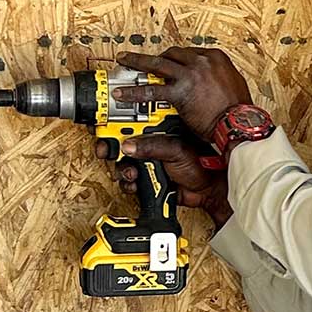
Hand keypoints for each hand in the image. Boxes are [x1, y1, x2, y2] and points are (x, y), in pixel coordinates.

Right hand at [94, 134, 232, 227]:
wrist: (209, 190)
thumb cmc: (201, 164)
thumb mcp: (175, 150)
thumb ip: (153, 146)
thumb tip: (128, 145)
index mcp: (158, 128)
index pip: (132, 120)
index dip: (114, 121)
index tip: (101, 125)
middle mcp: (150, 143)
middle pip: (121, 141)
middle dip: (111, 147)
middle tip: (106, 151)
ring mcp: (148, 161)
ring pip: (123, 162)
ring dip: (121, 168)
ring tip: (129, 172)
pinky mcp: (148, 179)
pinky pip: (130, 180)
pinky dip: (128, 183)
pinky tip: (134, 183)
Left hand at [112, 47, 253, 140]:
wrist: (240, 124)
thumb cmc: (240, 111)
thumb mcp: (234, 85)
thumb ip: (220, 78)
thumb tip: (213, 81)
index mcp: (216, 58)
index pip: (190, 52)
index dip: (177, 58)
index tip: (170, 62)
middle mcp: (202, 62)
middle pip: (172, 54)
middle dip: (157, 57)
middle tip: (143, 60)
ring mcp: (190, 74)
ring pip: (157, 64)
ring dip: (137, 62)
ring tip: (124, 62)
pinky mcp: (180, 92)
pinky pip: (152, 91)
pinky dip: (135, 92)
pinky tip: (123, 94)